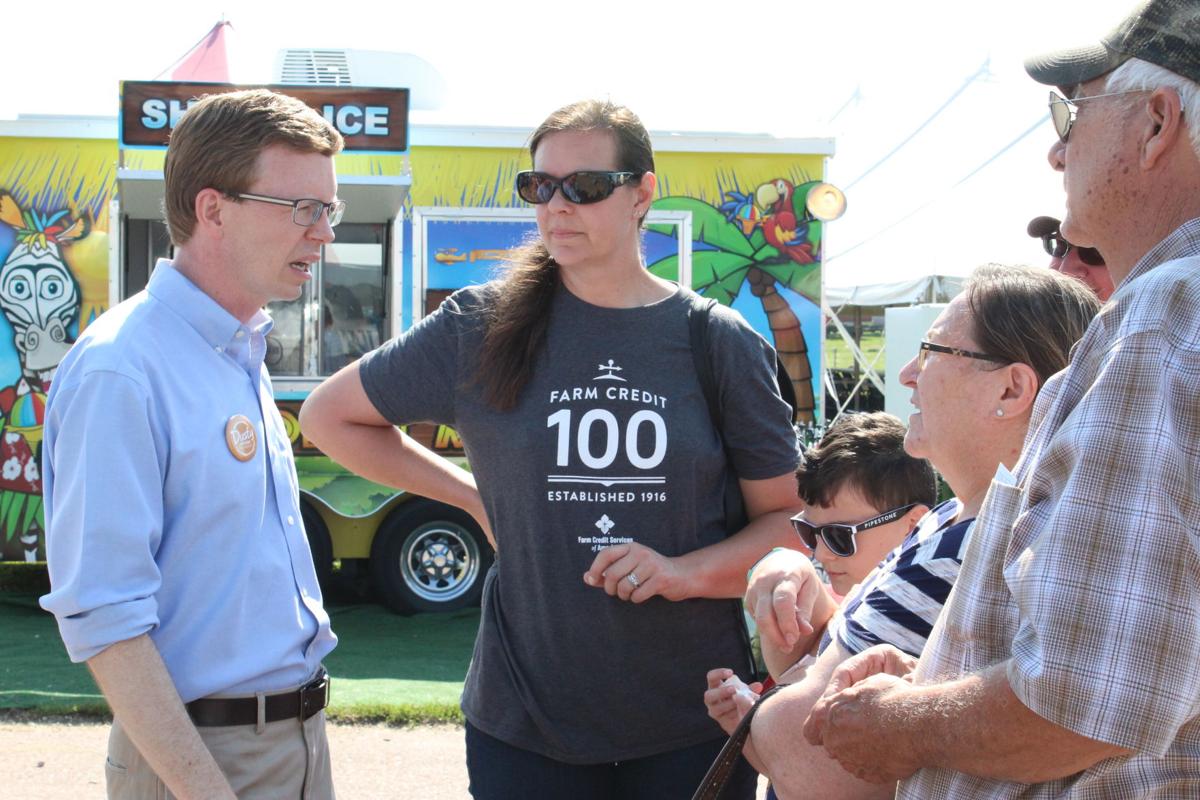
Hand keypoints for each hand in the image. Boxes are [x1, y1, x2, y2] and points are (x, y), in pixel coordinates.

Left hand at [583, 542, 688, 601]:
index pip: (606, 554)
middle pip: (612, 574)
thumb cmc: (650, 572)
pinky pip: (637, 595)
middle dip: (610, 588)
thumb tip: (587, 578)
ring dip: (624, 595)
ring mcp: (652, 565)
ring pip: (624, 586)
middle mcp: (641, 553)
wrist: (681, 575)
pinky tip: (643, 594)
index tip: (592, 579)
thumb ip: (607, 573)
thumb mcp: (630, 567)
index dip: (595, 568)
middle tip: (616, 592)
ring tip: (630, 593)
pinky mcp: (661, 579)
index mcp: (631, 547)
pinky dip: (636, 599)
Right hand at [704, 668, 761, 734]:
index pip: (711, 677)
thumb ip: (751, 689)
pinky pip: (726, 718)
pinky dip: (734, 713)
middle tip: (734, 689)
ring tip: (739, 701)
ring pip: (716, 708)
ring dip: (729, 704)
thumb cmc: (740, 699)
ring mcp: (714, 711)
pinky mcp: (721, 721)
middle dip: (721, 692)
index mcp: (715, 687)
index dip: (718, 673)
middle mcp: (711, 699)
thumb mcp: (745, 691)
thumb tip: (758, 685)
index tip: (731, 672)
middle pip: (708, 695)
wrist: (742, 718)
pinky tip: (742, 711)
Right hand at [744, 549, 823, 652]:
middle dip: (776, 635)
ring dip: (772, 636)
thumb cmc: (799, 575)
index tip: (794, 639)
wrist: (778, 560)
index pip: (783, 601)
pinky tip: (778, 629)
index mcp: (786, 575)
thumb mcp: (809, 586)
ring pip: (759, 619)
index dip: (787, 622)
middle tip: (789, 647)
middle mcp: (765, 582)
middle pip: (765, 614)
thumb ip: (806, 609)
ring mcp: (754, 590)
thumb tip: (804, 631)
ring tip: (786, 645)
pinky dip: (767, 627)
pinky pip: (756, 617)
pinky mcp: (748, 598)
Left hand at [802, 644, 920, 782]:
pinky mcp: (867, 774)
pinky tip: (888, 750)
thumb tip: (847, 698)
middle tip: (865, 730)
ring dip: (859, 750)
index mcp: (830, 716)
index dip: (820, 729)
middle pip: (831, 744)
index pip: (811, 730)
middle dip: (844, 738)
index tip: (831, 728)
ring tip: (881, 739)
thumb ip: (848, 696)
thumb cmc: (893, 699)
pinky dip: (873, 762)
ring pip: (848, 757)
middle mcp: (835, 740)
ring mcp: (850, 760)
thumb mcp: (866, 685)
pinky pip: (865, 769)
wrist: (917, 726)